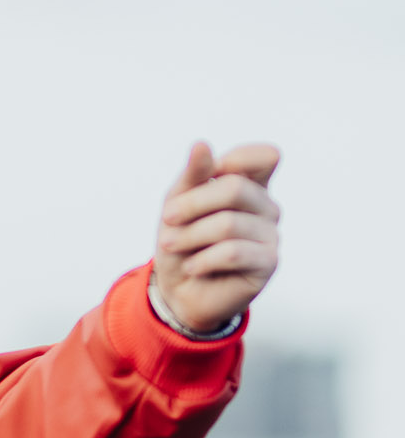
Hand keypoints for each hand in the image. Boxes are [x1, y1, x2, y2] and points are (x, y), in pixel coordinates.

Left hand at [153, 141, 279, 333]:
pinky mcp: (268, 263)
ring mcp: (271, 235)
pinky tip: (192, 267)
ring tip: (172, 246)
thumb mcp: (177, 204)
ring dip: (190, 235)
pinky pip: (233, 252)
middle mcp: (267, 208)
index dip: (233, 161)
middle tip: (166, 219)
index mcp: (251, 186)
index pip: (265, 156)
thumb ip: (192, 176)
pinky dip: (203, 259)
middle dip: (192, 204)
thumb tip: (201, 145)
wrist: (178, 292)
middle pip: (235, 188)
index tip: (202, 179)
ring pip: (229, 223)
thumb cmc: (181, 242)